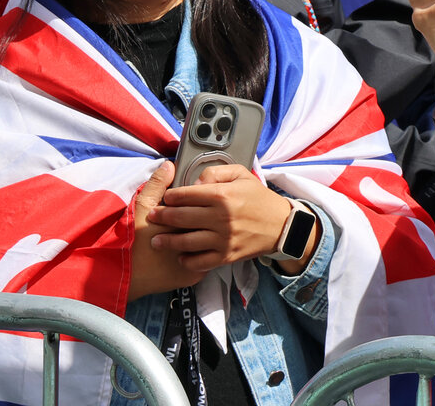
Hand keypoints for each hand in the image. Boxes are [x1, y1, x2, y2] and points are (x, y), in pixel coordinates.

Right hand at [128, 162, 203, 300]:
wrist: (122, 276)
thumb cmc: (130, 240)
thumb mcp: (141, 207)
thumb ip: (157, 185)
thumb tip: (169, 166)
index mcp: (185, 222)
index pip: (205, 203)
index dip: (201, 199)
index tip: (197, 198)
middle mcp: (196, 241)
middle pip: (213, 222)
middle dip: (211, 215)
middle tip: (203, 212)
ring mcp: (197, 260)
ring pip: (215, 242)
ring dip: (211, 234)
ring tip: (204, 227)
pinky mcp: (195, 276)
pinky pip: (208, 260)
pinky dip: (205, 252)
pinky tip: (198, 245)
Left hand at [147, 163, 316, 275]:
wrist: (281, 225)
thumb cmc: (259, 199)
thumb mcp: (242, 175)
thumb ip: (216, 172)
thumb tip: (195, 181)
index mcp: (223, 195)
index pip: (186, 195)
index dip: (171, 196)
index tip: (165, 197)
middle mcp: (221, 218)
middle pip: (181, 217)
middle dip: (162, 217)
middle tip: (152, 217)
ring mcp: (223, 239)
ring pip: (185, 242)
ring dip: (167, 241)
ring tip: (157, 240)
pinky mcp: (226, 256)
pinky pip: (200, 261)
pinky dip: (187, 260)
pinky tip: (180, 256)